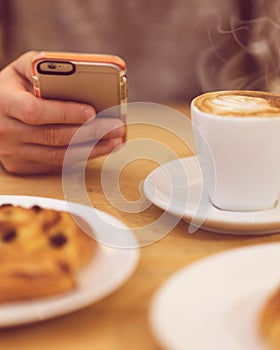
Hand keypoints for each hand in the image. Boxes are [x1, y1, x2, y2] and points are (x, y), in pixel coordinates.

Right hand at [0, 51, 124, 174]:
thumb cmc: (12, 88)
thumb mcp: (21, 69)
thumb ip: (43, 65)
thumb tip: (81, 70)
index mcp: (4, 102)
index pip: (35, 111)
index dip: (64, 113)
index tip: (92, 111)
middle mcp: (6, 131)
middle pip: (53, 136)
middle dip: (90, 133)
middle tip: (116, 127)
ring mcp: (13, 153)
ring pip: (58, 156)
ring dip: (92, 149)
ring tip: (116, 140)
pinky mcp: (21, 166)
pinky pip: (56, 164)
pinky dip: (81, 157)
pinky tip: (101, 148)